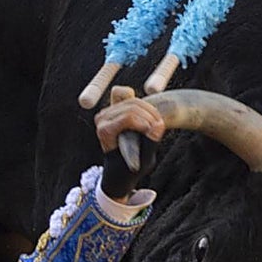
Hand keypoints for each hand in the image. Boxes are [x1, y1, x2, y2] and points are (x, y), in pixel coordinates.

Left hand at [95, 87, 164, 201]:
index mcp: (105, 131)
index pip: (129, 117)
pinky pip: (125, 93)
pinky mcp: (112, 107)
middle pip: (132, 106)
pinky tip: (147, 116)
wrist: (120, 168)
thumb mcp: (144, 161)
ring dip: (150, 111)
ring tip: (158, 124)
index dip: (147, 123)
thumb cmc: (131, 167)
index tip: (155, 134)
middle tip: (159, 128)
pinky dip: (138, 102)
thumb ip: (151, 143)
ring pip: (133, 100)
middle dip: (151, 116)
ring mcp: (107, 111)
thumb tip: (158, 125)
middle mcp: (102, 119)